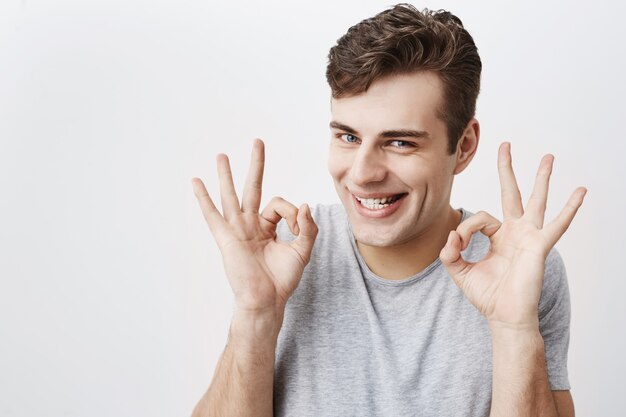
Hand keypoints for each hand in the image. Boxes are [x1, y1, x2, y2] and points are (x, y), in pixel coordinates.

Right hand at [191, 139, 317, 316]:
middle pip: (253, 187)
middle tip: (258, 141)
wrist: (266, 300)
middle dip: (256, 164)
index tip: (298, 226)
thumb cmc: (282, 280)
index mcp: (267, 227)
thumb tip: (306, 204)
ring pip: (231, 196)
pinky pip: (212, 215)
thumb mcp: (302, 251)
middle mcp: (250, 225)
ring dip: (226, 174)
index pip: (280, 204)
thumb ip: (308, 227)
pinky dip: (203, 198)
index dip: (293, 211)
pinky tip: (196, 182)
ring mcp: (237, 230)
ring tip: (222, 155)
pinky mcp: (226, 238)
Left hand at [440, 142, 585, 329]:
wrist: (504, 316)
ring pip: (536, 201)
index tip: (458, 244)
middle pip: (512, 193)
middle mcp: (515, 232)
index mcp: (498, 236)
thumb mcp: (459, 271)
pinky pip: (557, 225)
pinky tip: (580, 192)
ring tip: (548, 157)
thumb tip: (451, 233)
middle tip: (506, 145)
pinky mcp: (539, 246)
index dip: (466, 228)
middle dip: (508, 169)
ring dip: (541, 178)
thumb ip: (450, 252)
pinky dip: (569, 208)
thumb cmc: (487, 295)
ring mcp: (529, 237)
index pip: (479, 217)